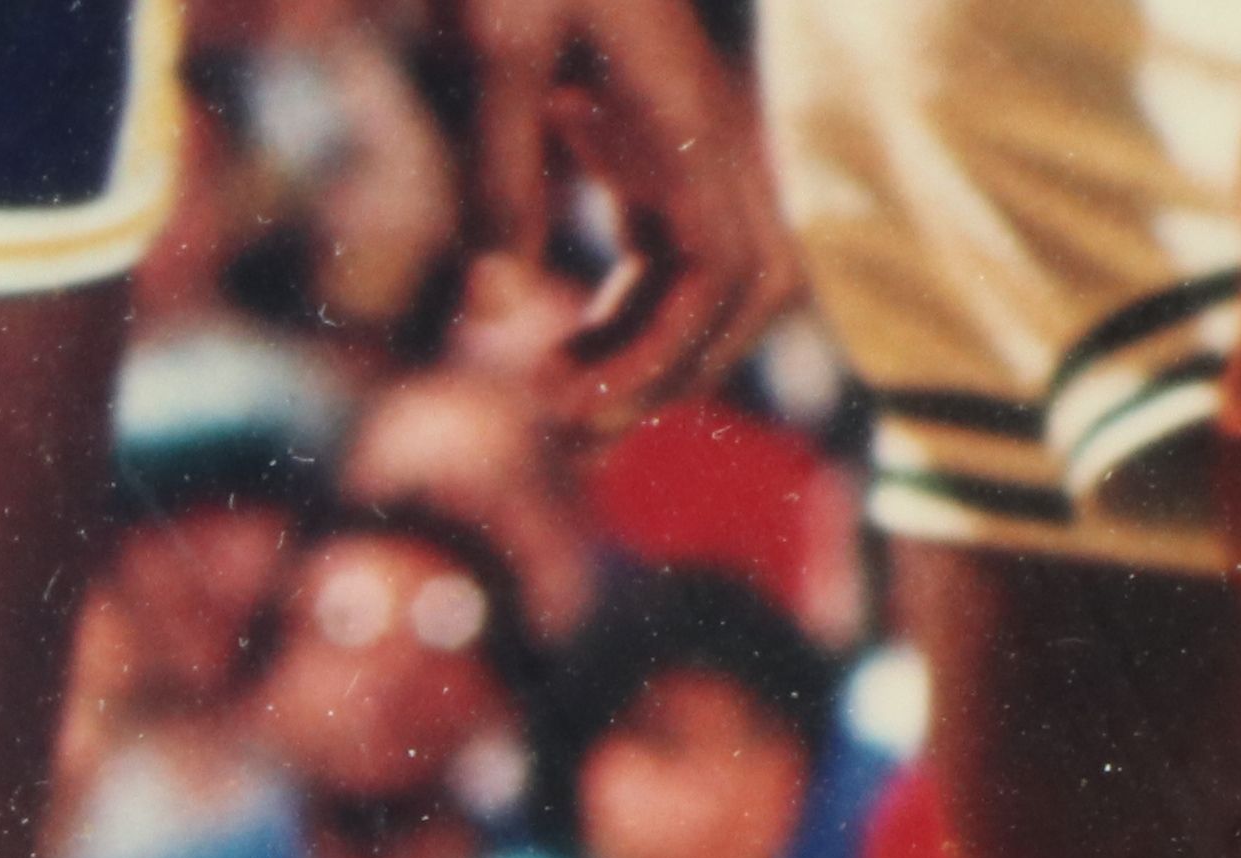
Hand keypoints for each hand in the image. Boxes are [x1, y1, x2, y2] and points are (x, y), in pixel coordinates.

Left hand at [451, 0, 796, 423]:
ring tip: (553, 402)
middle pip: (746, 291)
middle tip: (567, 426)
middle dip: (670, 370)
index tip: (564, 397)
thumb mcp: (496, 48)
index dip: (659, 352)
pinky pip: (669, 260)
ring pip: (712, 285)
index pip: (723, 274)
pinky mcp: (649, 150)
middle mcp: (708, 139)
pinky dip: (628, 320)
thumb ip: (498, 172)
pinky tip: (559, 349)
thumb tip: (494, 310)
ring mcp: (686, 146)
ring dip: (649, 355)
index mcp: (689, 121)